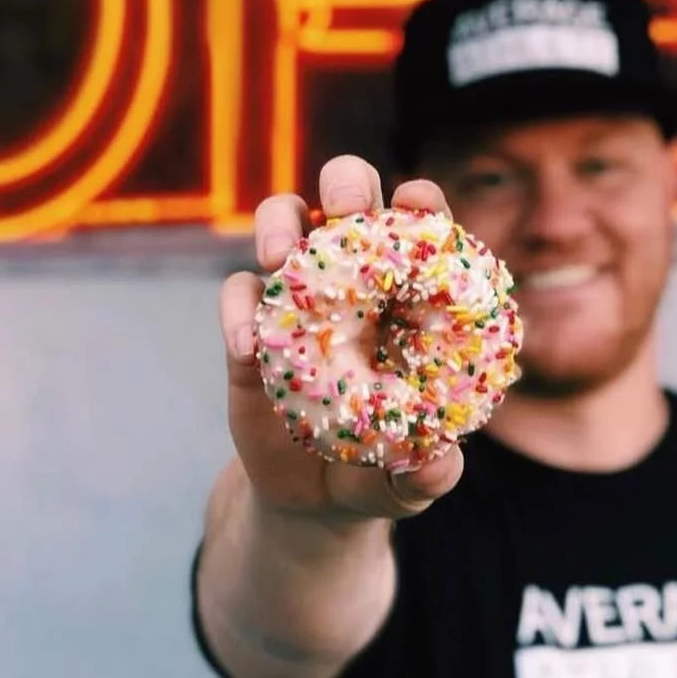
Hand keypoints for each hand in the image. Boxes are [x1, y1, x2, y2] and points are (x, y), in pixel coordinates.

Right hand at [218, 155, 466, 524]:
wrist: (312, 494)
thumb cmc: (383, 466)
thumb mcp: (409, 478)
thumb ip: (427, 474)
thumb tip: (439, 467)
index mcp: (412, 290)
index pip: (423, 226)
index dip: (423, 204)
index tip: (419, 204)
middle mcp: (356, 273)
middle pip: (351, 197)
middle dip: (348, 183)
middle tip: (346, 207)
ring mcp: (298, 290)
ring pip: (285, 220)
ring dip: (279, 223)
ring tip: (279, 256)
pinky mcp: (251, 322)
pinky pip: (237, 292)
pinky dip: (237, 308)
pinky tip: (247, 345)